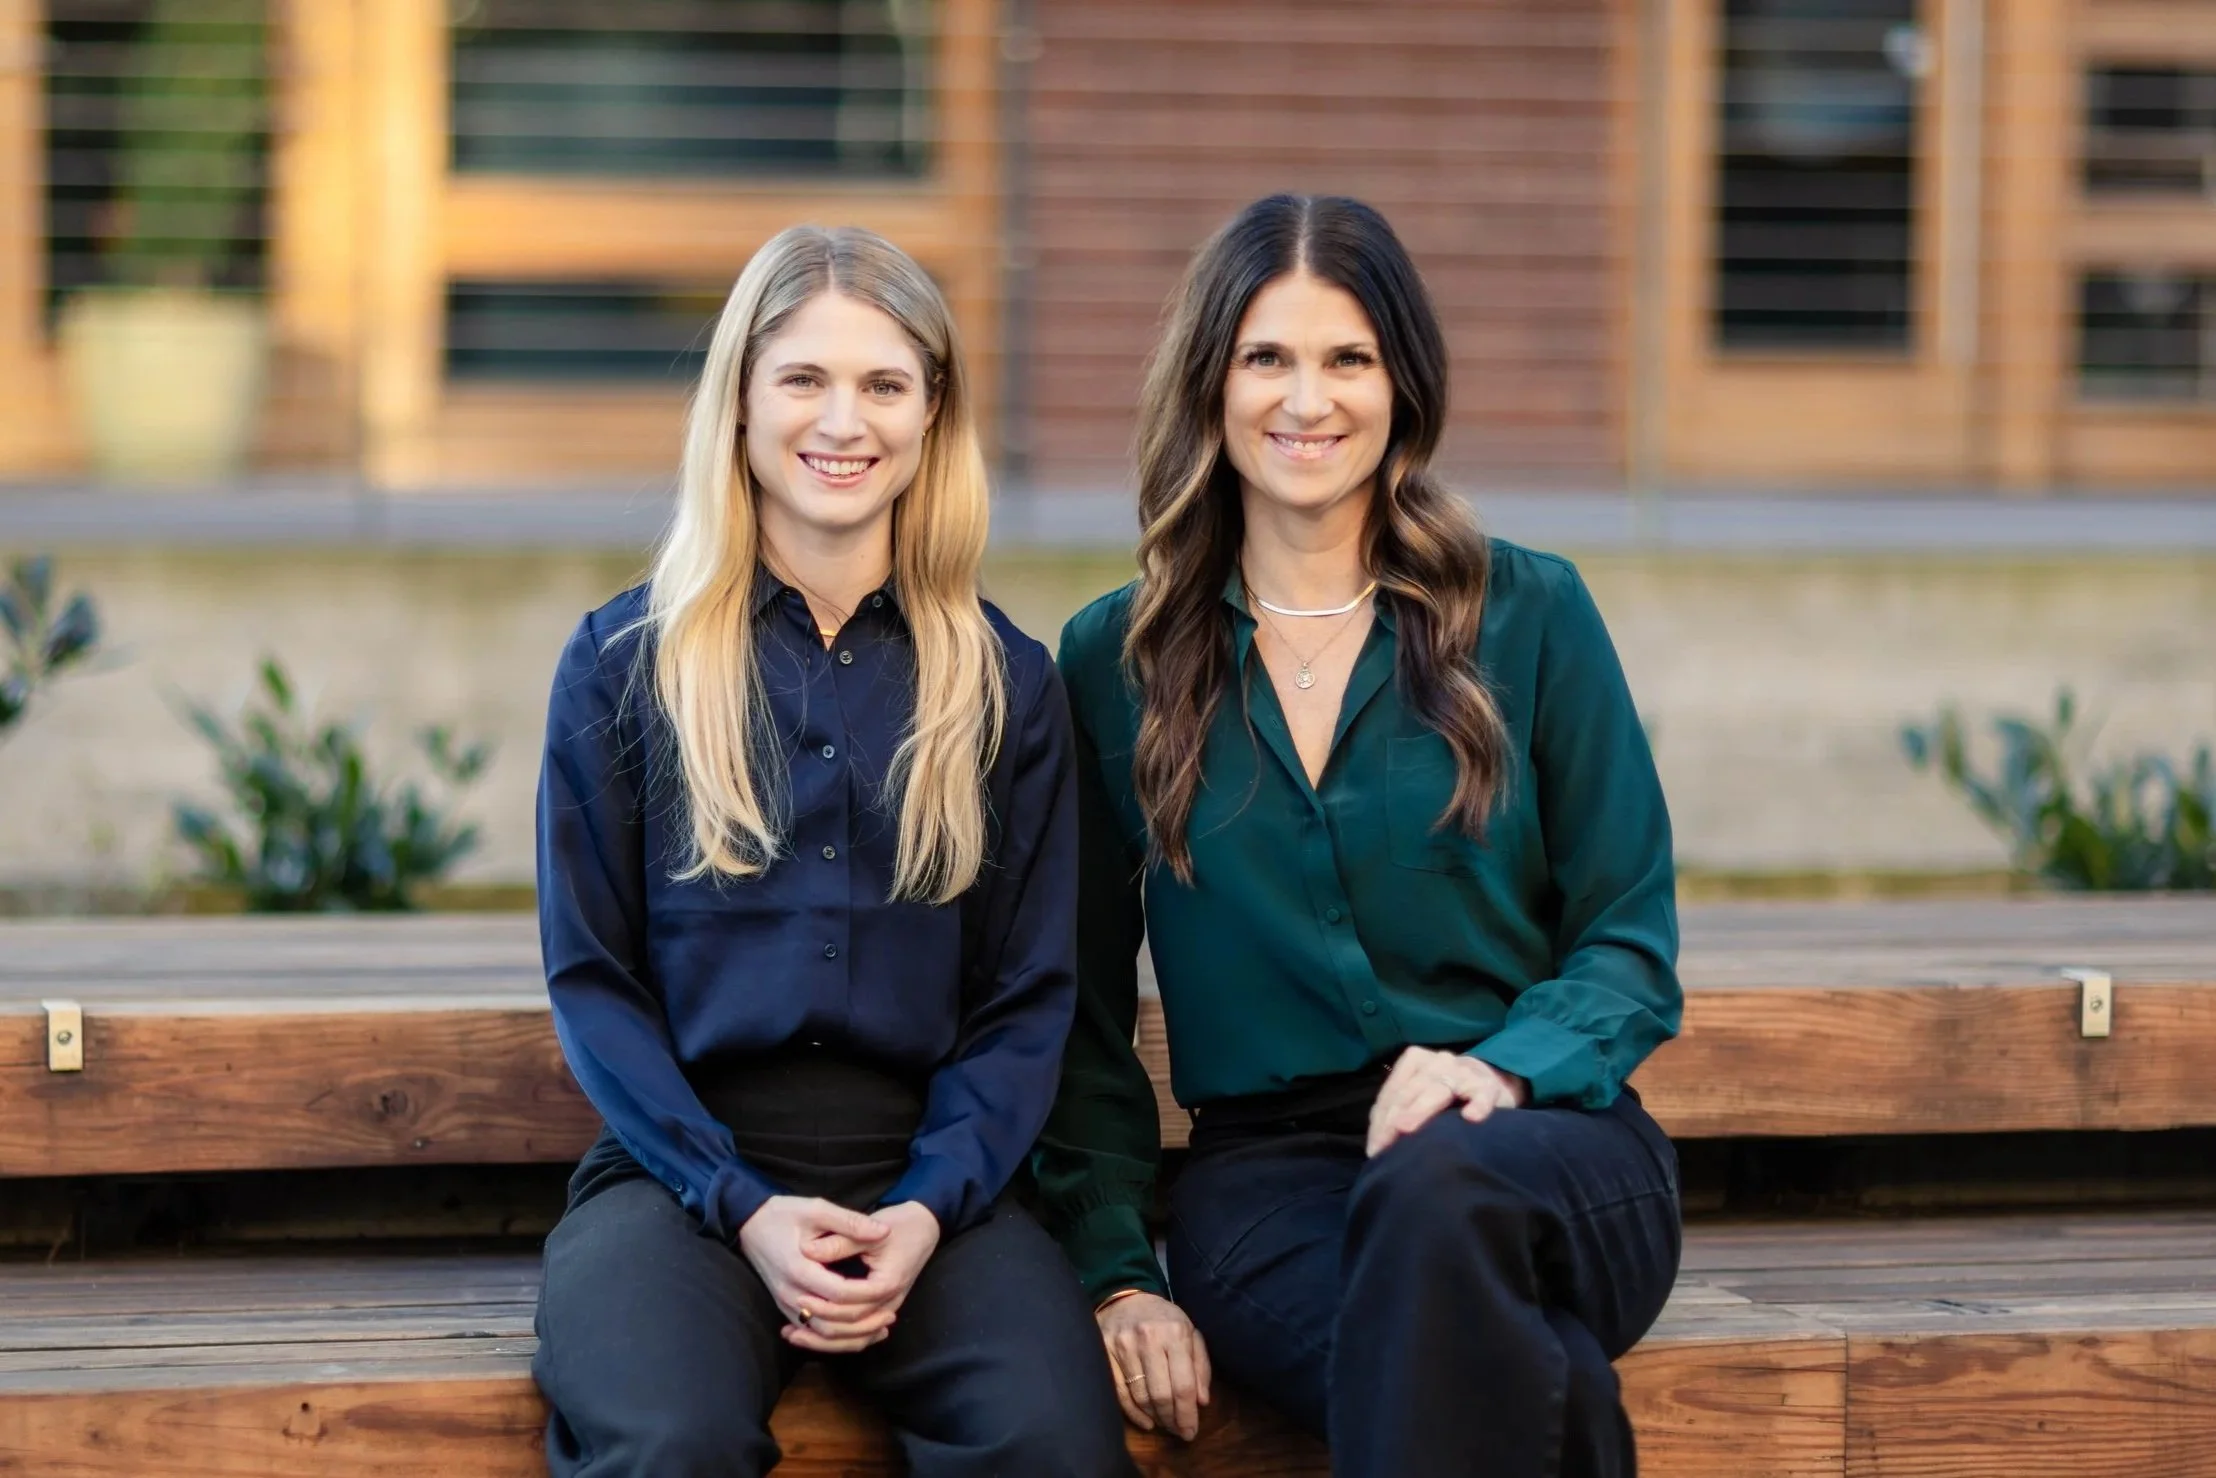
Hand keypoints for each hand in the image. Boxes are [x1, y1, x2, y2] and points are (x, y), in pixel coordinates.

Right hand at [736, 1195, 895, 1352]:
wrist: (747, 1223)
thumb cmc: (782, 1213)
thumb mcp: (816, 1209)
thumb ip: (850, 1222)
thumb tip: (884, 1231)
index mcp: (799, 1268)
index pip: (838, 1293)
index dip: (867, 1295)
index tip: (892, 1290)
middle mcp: (789, 1292)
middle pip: (830, 1322)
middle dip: (862, 1324)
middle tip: (891, 1317)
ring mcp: (784, 1302)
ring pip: (820, 1333)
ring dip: (850, 1336)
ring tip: (879, 1328)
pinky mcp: (784, 1306)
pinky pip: (810, 1330)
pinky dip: (833, 1337)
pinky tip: (856, 1333)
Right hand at [1097, 1291, 1210, 1440]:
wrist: (1127, 1297)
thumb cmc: (1164, 1320)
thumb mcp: (1190, 1334)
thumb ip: (1200, 1366)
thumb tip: (1201, 1402)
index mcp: (1175, 1333)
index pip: (1183, 1385)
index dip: (1187, 1414)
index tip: (1190, 1432)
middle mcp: (1148, 1338)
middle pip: (1161, 1395)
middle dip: (1171, 1420)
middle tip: (1177, 1431)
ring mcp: (1123, 1345)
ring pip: (1140, 1396)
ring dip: (1154, 1417)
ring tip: (1163, 1423)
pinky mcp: (1104, 1351)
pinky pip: (1118, 1392)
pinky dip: (1133, 1413)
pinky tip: (1145, 1420)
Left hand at [1365, 1046, 1527, 1157]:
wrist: (1494, 1079)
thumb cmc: (1449, 1093)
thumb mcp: (1421, 1091)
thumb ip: (1400, 1107)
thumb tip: (1376, 1140)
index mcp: (1416, 1061)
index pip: (1393, 1091)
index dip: (1381, 1119)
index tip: (1374, 1149)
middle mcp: (1438, 1062)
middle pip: (1410, 1090)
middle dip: (1393, 1119)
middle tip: (1384, 1147)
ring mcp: (1464, 1072)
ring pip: (1438, 1090)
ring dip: (1420, 1109)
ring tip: (1406, 1129)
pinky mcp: (1489, 1086)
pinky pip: (1482, 1095)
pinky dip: (1478, 1105)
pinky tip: (1471, 1118)